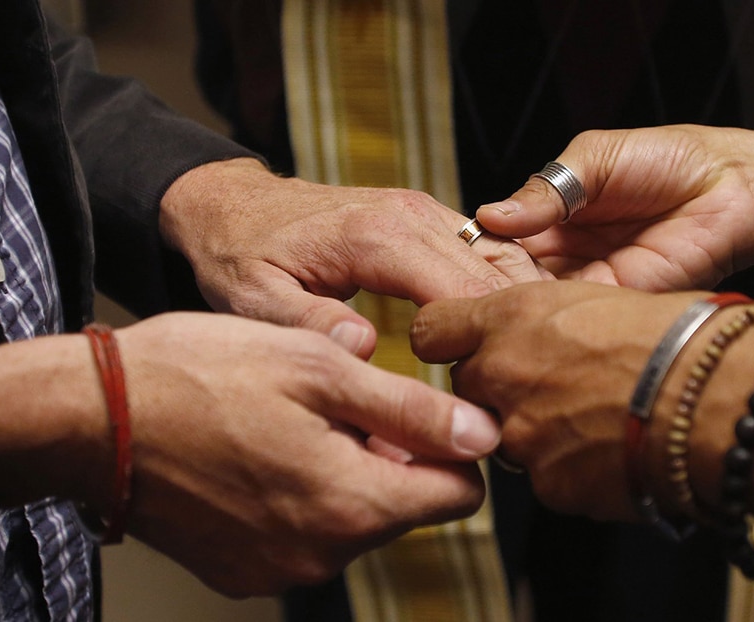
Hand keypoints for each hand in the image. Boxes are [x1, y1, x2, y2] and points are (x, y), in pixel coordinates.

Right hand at [113, 312, 499, 595]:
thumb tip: (482, 435)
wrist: (93, 418)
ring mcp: (278, 569)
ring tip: (296, 422)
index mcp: (352, 503)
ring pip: (355, 520)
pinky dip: (303, 497)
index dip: (452, 449)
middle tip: (342, 403)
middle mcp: (322, 553)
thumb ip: (411, 411)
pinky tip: (266, 453)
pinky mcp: (243, 571)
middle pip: (405, 508)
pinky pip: (306, 536)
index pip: (459, 496)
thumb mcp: (317, 369)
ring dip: (346, 473)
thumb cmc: (201, 375)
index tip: (422, 413)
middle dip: (393, 457)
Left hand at [160, 158, 545, 357]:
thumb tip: (366, 348)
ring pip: (500, 257)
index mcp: (376, 237)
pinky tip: (508, 327)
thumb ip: (309, 323)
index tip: (480, 398)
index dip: (480, 347)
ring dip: (516, 306)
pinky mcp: (427, 216)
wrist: (233, 206)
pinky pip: (486, 247)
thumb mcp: (255, 298)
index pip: (461, 293)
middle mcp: (412, 215)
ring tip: (521, 361)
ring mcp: (424, 211)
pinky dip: (505, 285)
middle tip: (510, 391)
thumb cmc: (241, 255)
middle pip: (492, 277)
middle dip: (507, 333)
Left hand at [410, 281, 703, 520]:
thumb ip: (545, 318)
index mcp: (511, 318)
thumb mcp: (600, 298)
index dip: (449, 339)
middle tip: (553, 383)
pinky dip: (572, 467)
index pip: (431, 330)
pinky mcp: (551, 486)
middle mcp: (503, 375)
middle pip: (468, 387)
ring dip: (538, 429)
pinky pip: (547, 476)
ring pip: (506, 436)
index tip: (464, 344)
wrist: (723, 399)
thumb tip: (535, 333)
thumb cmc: (679, 335)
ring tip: (598, 416)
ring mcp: (522, 437)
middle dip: (499, 387)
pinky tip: (614, 448)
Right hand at [475, 125, 753, 291]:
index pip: (500, 241)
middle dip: (485, 285)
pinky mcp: (615, 302)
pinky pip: (573, 314)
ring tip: (476, 307)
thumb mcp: (595, 160)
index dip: (474, 251)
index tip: (443, 260)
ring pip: (536, 302)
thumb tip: (489, 216)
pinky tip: (521, 314)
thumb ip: (545, 190)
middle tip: (451, 293)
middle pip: (510, 278)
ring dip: (510, 305)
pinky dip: (548, 316)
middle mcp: (565, 256)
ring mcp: (588, 282)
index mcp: (553, 218)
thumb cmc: (669, 160)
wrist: (732, 186)